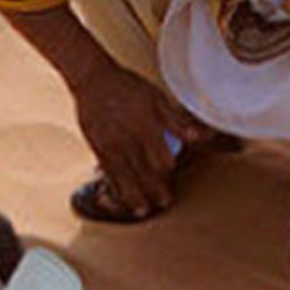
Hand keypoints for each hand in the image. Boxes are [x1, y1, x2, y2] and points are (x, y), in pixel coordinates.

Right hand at [70, 60, 200, 215]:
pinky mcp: (97, 146)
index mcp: (146, 126)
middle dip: (155, 189)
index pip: (161, 156)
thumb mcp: (156, 97)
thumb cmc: (128, 86)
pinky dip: (115, 185)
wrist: (93, 78)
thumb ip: (175, 120)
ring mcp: (111, 144)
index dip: (167, 168)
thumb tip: (196, 137)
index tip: (172, 175)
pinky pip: (108, 171)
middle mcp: (129, 138)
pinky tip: (120, 196)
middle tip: (164, 202)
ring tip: (142, 210)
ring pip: (125, 176)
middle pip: (144, 171)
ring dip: (134, 195)